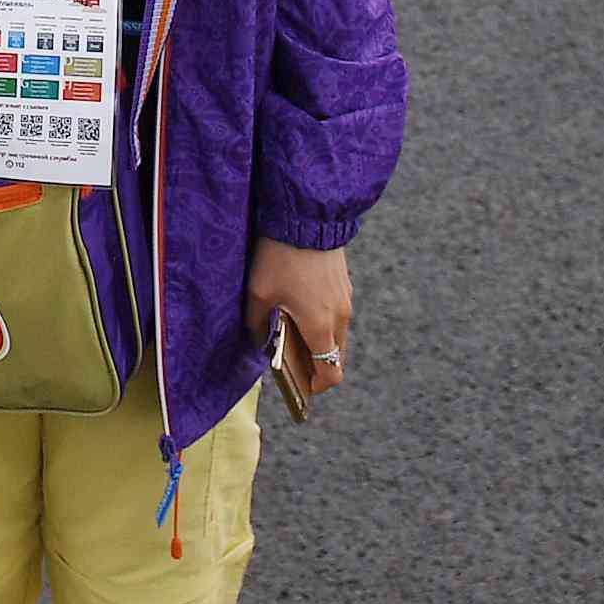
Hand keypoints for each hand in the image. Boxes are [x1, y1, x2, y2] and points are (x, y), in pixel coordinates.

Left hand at [246, 240, 351, 407]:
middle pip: (335, 357)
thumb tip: (261, 342)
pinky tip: (300, 308)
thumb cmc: (279, 258)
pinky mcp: (343, 283)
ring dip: (320, 341)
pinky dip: (323, 320)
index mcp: (321, 326)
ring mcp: (345, 299)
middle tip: (291, 360)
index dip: (317, 386)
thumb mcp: (258, 294)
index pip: (332, 373)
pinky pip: (337, 313)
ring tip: (291, 332)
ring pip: (337, 334)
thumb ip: (258, 326)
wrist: (306, 217)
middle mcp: (340, 317)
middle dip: (316, 365)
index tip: (300, 385)